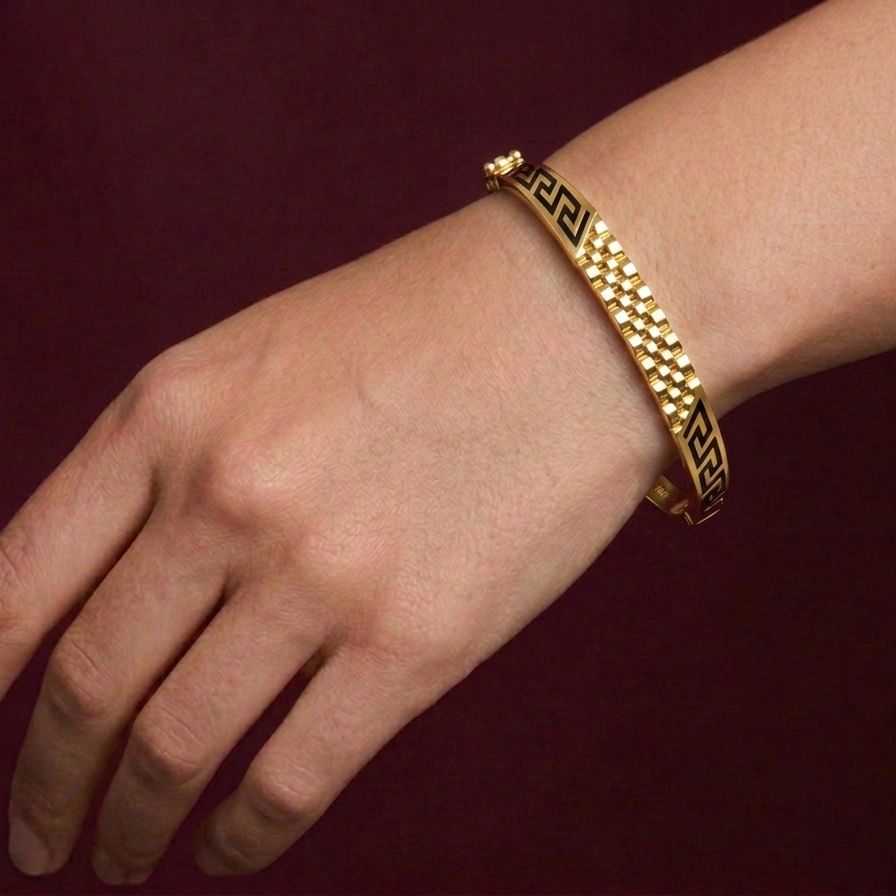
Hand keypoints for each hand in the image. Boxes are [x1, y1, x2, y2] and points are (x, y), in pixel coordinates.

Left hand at [1, 195, 669, 883]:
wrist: (582, 311)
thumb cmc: (427, 323)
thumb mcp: (262, 360)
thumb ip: (178, 464)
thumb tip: (124, 587)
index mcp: (169, 412)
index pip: (15, 579)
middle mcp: (227, 497)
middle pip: (92, 683)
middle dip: (48, 782)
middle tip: (40, 837)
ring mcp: (320, 575)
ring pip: (180, 746)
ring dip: (136, 820)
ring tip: (125, 853)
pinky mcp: (418, 641)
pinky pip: (294, 775)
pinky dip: (247, 833)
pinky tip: (230, 847)